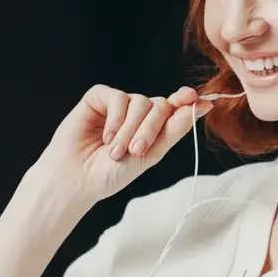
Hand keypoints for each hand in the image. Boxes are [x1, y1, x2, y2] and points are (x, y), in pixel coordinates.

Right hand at [37, 85, 208, 206]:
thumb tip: (200, 106)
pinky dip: (115, 118)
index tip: (198, 101)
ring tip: (115, 151)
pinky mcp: (98, 98)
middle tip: (135, 151)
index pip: (175, 108)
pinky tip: (105, 136)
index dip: (187, 102)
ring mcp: (118, 104)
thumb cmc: (110, 173)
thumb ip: (173, 131)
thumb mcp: (148, 155)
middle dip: (151, 128)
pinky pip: (117, 97)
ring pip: (140, 101)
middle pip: (160, 105)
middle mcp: (137, 112)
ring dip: (130, 130)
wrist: (77, 179)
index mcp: (152, 127)